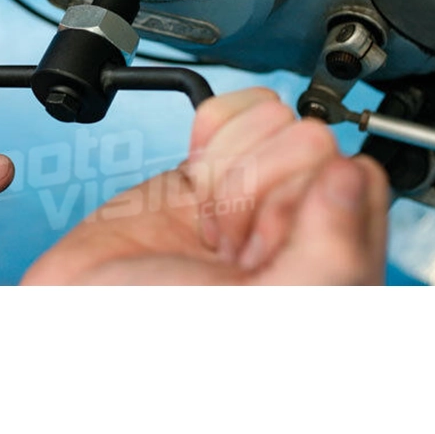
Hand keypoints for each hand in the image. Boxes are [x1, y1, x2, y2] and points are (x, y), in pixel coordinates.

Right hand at [21, 88, 389, 284]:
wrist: (78, 308)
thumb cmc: (161, 323)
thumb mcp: (268, 305)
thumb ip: (332, 249)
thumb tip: (356, 173)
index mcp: (327, 261)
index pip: (355, 176)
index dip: (306, 193)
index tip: (269, 234)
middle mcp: (295, 225)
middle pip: (309, 138)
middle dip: (259, 180)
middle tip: (231, 236)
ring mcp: (250, 190)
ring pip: (272, 118)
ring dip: (227, 163)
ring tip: (207, 219)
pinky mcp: (207, 167)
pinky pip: (232, 109)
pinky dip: (211, 130)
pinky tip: (197, 177)